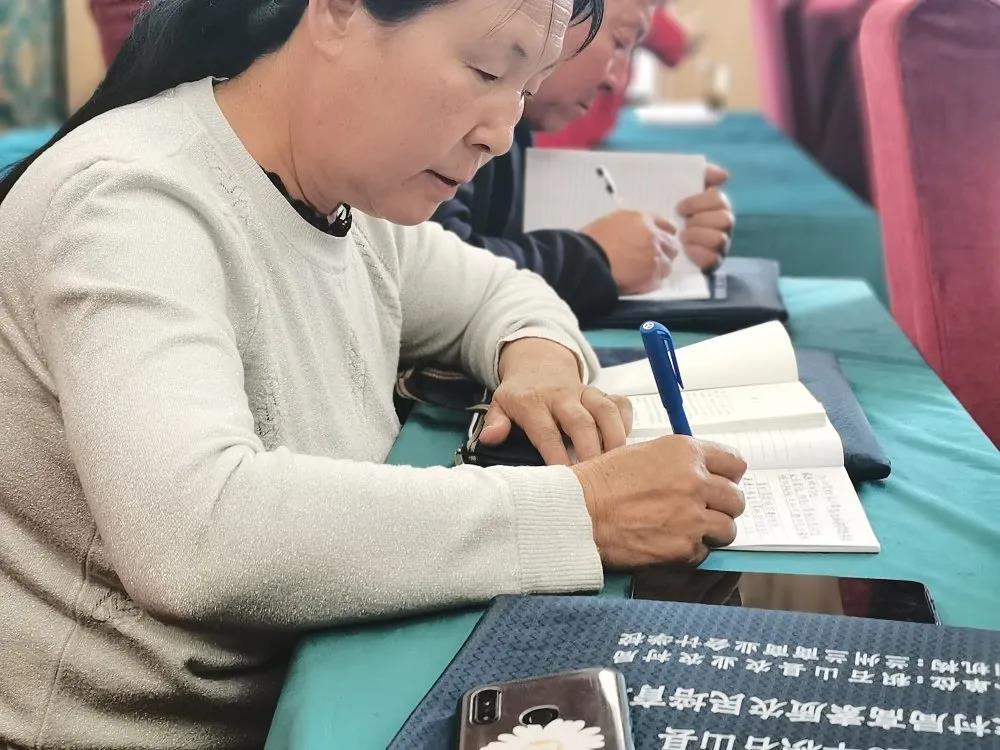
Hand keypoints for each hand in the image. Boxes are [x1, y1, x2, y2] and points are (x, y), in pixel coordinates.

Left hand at [479, 338, 632, 464]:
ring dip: (613, 437)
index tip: (564, 475)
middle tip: (596, 476)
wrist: (538, 363)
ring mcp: (584, 393)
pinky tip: (625, 441)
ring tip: (616, 463)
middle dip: (591, 450)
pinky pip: (620, 402)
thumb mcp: (500, 404)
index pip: (546, 431)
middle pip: (581, 422)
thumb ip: (496, 422)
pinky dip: (626, 420)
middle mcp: (561, 396)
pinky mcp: (601, 392)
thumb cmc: (521, 393)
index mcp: (533, 402)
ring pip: (605, 410)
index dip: (556, 454)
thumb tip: (490, 438)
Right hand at [571, 436, 746, 566]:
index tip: (720, 485)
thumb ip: (678, 462)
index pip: (735, 463)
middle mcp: (695, 481)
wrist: (579, 512)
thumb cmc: (601, 483)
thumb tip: (702, 476)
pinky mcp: (684, 547)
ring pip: (727, 528)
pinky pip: (704, 552)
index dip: (727, 477)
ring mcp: (692, 516)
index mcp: (685, 453)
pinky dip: (690, 551)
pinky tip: (668, 543)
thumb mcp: (643, 453)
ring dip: (711, 532)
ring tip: (686, 530)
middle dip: (722, 507)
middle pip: (736, 499)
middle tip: (703, 512)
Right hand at [580, 210, 679, 294]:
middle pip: (671, 246)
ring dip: (658, 269)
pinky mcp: (651, 275)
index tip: (663, 240)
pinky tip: (638, 282)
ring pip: (667, 265)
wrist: (587, 260)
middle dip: (663, 253)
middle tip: (651, 260)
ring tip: (642, 274)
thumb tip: (633, 235)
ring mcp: (654, 256)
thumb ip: (629, 227)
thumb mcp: (610, 223)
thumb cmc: (590, 242)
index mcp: (642, 220)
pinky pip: (658, 281)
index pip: (665, 225)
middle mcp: (653, 236)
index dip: (664, 234)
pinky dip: (650, 283)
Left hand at [677, 164, 733, 271]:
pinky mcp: (712, 262)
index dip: (699, 203)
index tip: (679, 208)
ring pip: (719, 239)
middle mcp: (723, 225)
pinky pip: (712, 259)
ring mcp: (720, 245)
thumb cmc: (669, 212)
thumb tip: (724, 175)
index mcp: (716, 206)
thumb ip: (702, 175)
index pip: (719, 199)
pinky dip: (698, 253)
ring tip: (682, 237)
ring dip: (697, 236)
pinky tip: (686, 250)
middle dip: (700, 221)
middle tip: (684, 223)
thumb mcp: (679, 188)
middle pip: (725, 220)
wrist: (651, 240)